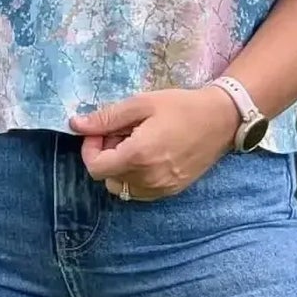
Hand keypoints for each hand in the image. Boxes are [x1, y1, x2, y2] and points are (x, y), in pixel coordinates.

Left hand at [69, 87, 239, 200]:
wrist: (222, 120)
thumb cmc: (181, 106)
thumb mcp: (141, 104)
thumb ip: (106, 117)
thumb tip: (75, 124)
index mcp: (138, 156)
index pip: (95, 168)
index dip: (90, 149)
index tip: (101, 131)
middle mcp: (147, 178)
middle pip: (106, 178)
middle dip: (105, 156)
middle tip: (121, 133)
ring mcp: (161, 188)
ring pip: (122, 188)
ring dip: (120, 168)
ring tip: (135, 144)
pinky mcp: (171, 191)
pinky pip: (140, 192)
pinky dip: (135, 177)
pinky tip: (149, 156)